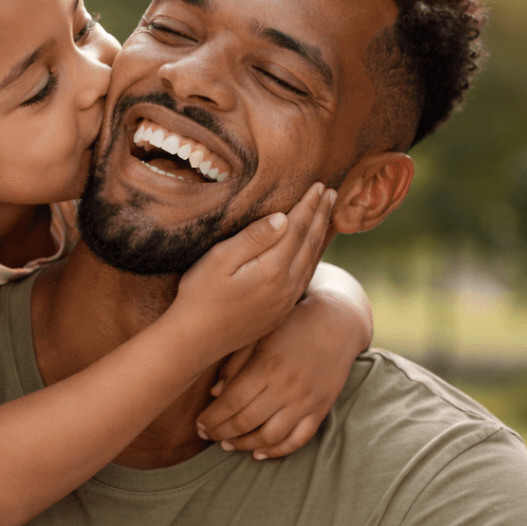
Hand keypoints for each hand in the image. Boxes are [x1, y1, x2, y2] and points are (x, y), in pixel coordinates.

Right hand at [169, 183, 335, 365]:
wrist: (196, 340)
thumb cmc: (200, 295)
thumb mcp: (219, 259)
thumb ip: (253, 238)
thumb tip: (283, 218)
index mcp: (273, 269)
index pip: (297, 228)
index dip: (309, 205)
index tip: (318, 185)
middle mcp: (287, 286)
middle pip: (310, 243)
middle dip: (320, 216)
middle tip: (330, 194)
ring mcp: (285, 301)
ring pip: (311, 261)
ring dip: (320, 236)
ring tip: (326, 216)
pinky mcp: (280, 312)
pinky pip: (305, 278)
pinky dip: (313, 258)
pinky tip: (311, 251)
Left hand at [195, 289, 369, 458]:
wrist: (337, 323)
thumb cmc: (292, 325)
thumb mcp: (259, 335)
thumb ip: (235, 363)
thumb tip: (213, 393)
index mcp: (267, 367)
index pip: (231, 402)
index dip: (212, 418)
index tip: (199, 424)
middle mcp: (286, 388)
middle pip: (246, 421)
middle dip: (221, 432)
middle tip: (207, 436)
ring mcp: (305, 402)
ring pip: (270, 436)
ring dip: (244, 445)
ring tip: (228, 444)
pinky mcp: (321, 410)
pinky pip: (298, 440)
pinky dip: (277, 451)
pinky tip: (259, 453)